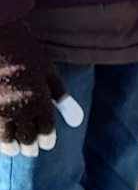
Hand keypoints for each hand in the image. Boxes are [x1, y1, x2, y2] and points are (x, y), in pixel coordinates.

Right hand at [0, 19, 64, 155]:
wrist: (0, 37)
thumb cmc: (27, 53)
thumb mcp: (49, 72)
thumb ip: (61, 97)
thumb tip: (77, 121)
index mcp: (39, 100)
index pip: (45, 130)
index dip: (47, 140)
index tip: (47, 144)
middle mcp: (18, 109)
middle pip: (26, 138)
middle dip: (30, 147)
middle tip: (32, 152)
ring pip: (6, 139)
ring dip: (12, 147)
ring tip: (15, 150)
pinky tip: (1, 139)